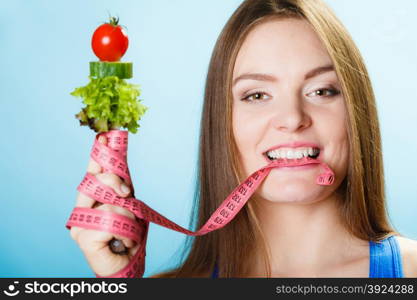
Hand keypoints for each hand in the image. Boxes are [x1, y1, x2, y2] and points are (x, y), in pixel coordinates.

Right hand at [70, 135, 138, 276]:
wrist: (127, 264)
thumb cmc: (128, 236)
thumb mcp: (129, 206)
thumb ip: (122, 187)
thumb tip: (121, 161)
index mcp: (92, 200)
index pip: (93, 174)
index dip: (98, 156)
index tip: (104, 138)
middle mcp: (82, 210)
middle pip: (96, 181)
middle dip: (116, 182)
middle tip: (128, 194)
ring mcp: (79, 224)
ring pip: (110, 203)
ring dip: (129, 217)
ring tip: (129, 231)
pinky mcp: (83, 238)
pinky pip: (112, 222)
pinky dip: (126, 232)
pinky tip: (124, 242)